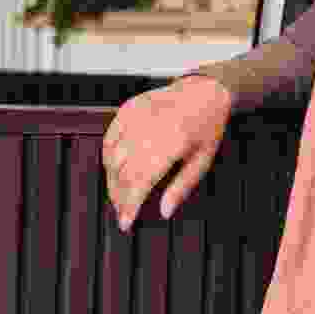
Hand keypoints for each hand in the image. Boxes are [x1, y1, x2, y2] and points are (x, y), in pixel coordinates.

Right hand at [103, 74, 234, 231]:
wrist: (205, 90)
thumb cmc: (207, 127)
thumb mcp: (202, 161)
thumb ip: (181, 188)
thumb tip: (163, 212)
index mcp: (173, 143)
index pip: (141, 181)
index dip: (130, 205)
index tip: (126, 223)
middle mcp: (150, 128)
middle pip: (123, 172)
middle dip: (119, 197)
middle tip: (122, 213)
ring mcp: (137, 116)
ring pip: (112, 158)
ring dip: (112, 181)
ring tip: (118, 196)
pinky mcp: (128, 109)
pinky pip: (108, 139)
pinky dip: (107, 158)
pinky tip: (114, 172)